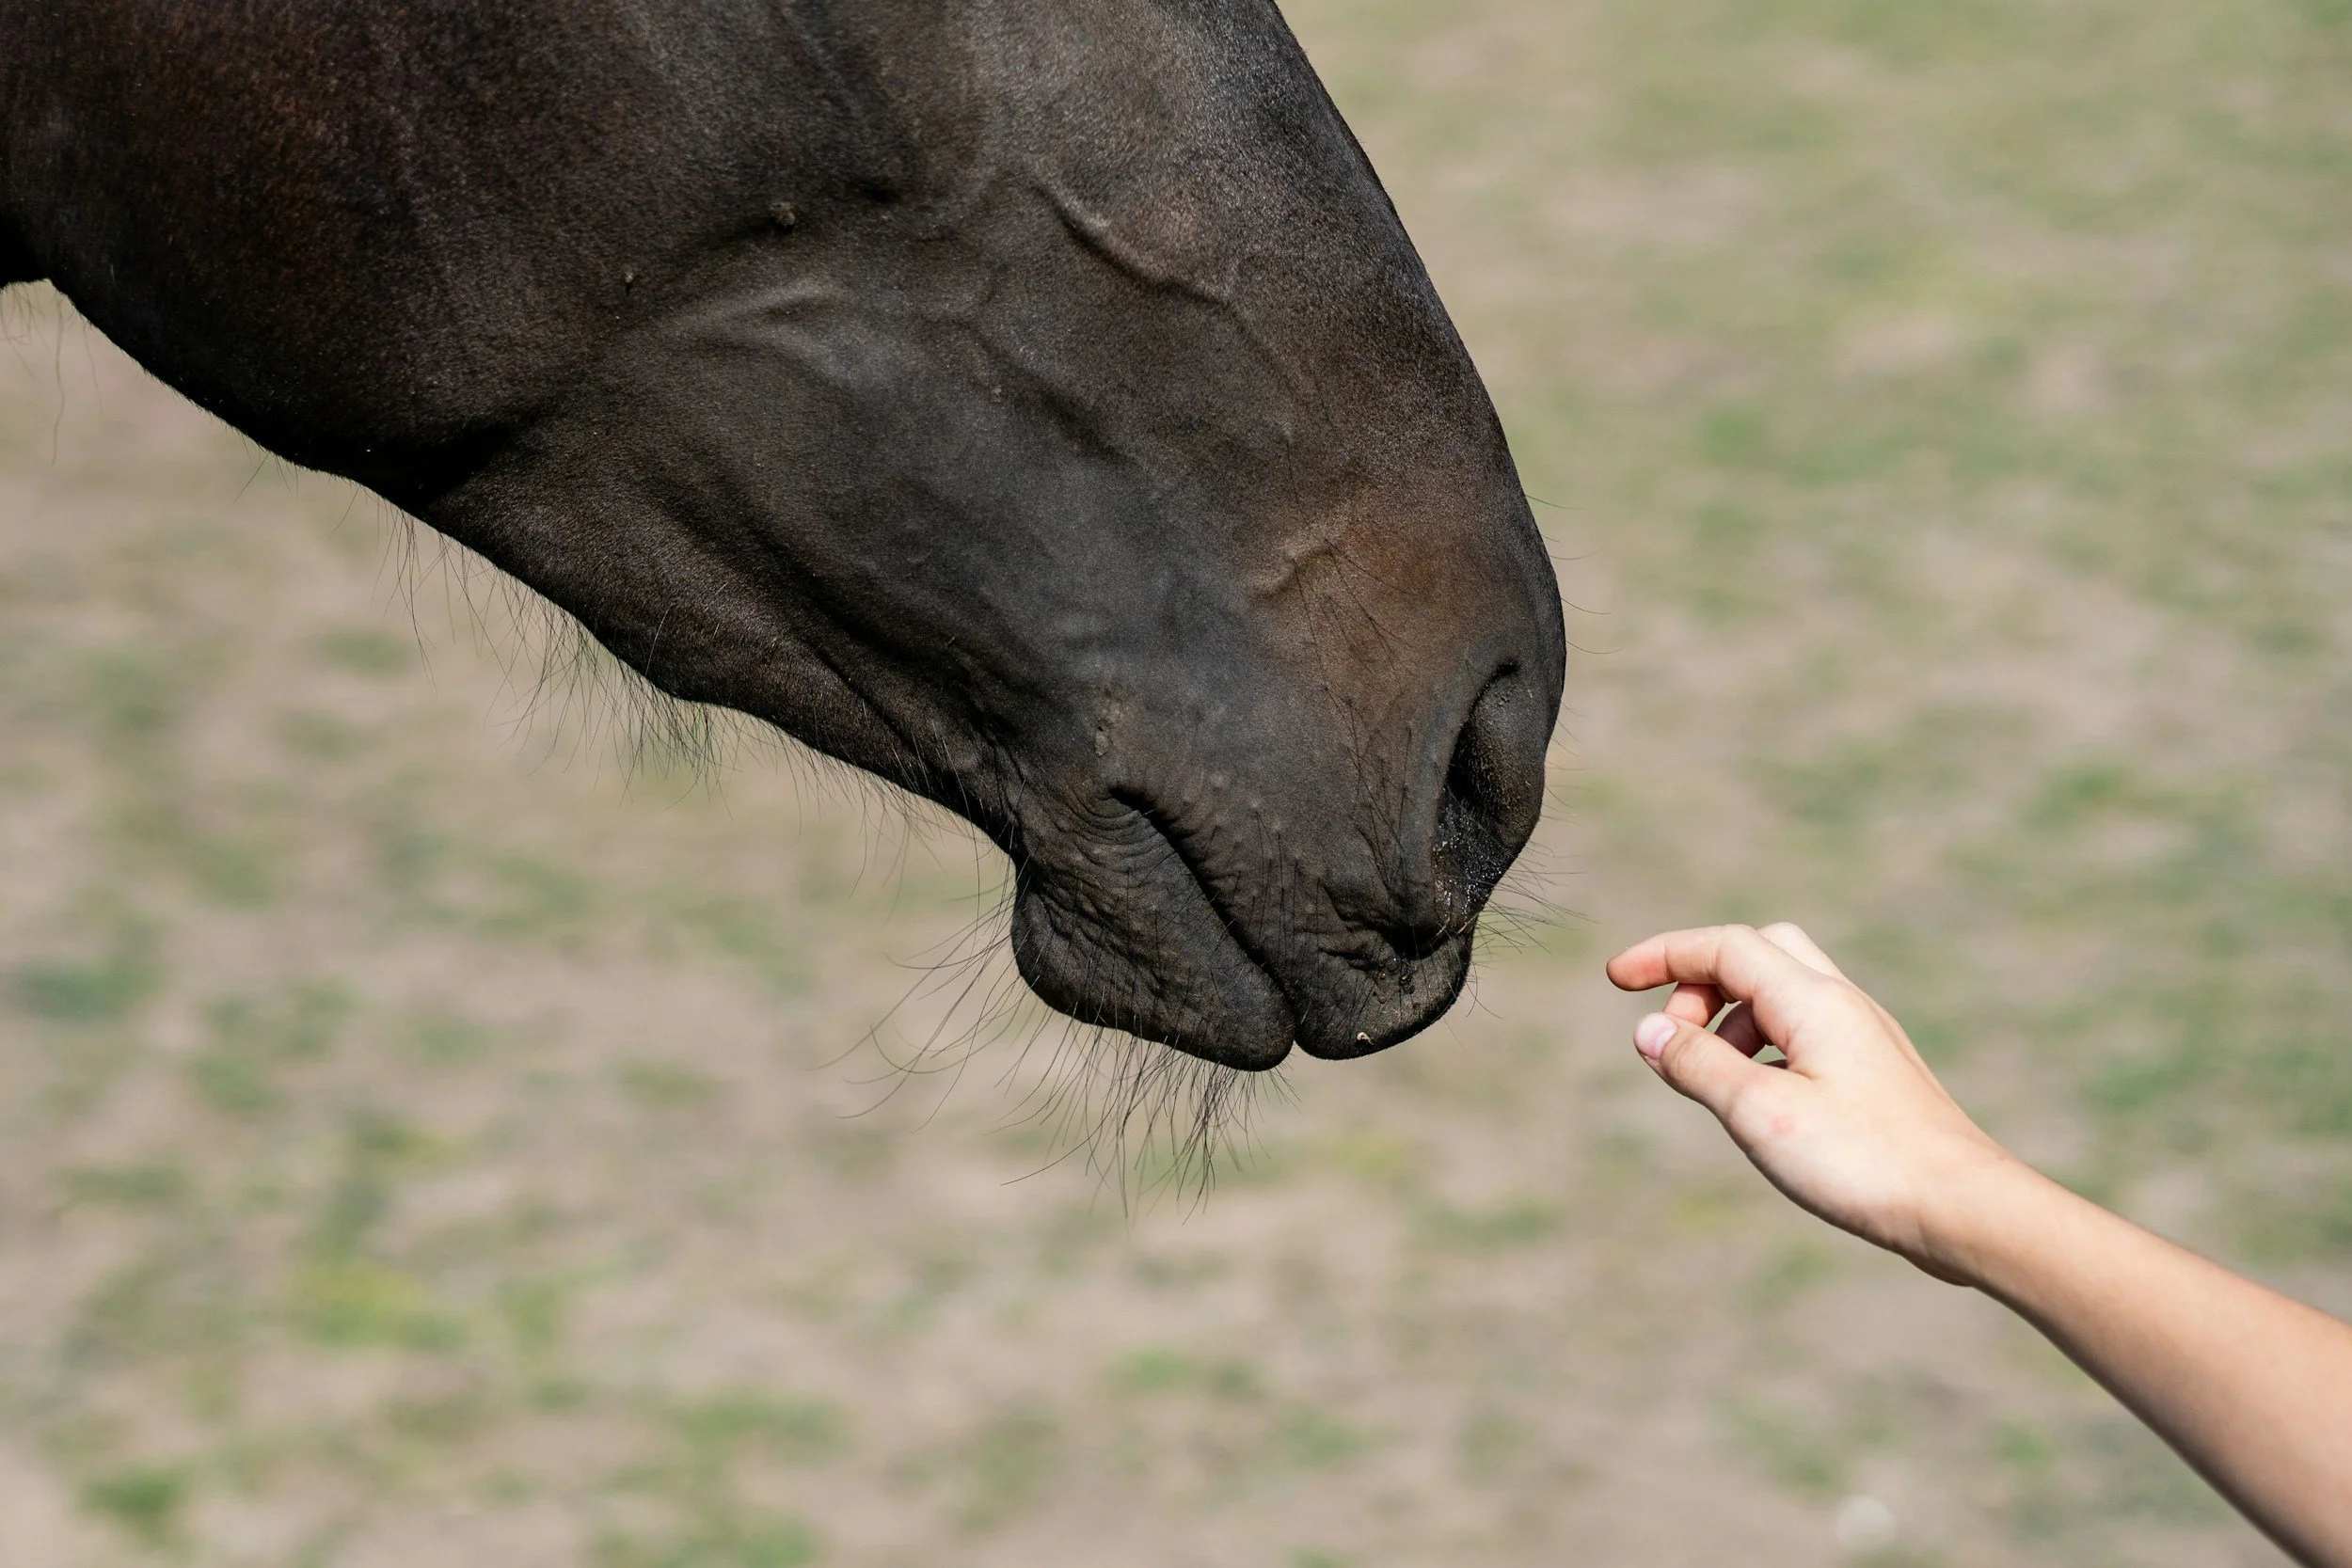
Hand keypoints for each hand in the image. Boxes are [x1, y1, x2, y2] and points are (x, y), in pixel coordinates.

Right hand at [1605, 923, 2024, 1284]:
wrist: (1964, 1208)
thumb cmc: (1864, 1162)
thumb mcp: (1760, 1113)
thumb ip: (1697, 1065)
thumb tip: (1648, 1031)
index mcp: (1812, 1001)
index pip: (1724, 946)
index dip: (1663, 955)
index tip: (1616, 979)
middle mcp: (1842, 1004)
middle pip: (1759, 950)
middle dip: (1702, 978)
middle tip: (1673, 1036)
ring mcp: (1863, 1037)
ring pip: (1783, 993)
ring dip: (1731, 1019)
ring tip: (1712, 1081)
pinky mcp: (1874, 1074)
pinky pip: (1804, 1032)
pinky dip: (1762, 1047)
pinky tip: (1759, 1102)